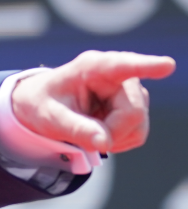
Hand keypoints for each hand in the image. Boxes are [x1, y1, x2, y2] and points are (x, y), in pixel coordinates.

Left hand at [12, 50, 175, 154]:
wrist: (44, 105)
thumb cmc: (43, 105)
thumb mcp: (49, 117)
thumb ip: (75, 128)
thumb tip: (104, 143)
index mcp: (93, 67)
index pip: (123, 66)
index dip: (147, 66)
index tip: (167, 65)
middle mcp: (119, 75)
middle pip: (132, 112)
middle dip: (111, 132)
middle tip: (84, 135)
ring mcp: (131, 91)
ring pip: (139, 126)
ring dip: (114, 137)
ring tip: (88, 128)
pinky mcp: (136, 106)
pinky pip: (138, 134)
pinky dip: (118, 140)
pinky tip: (99, 131)